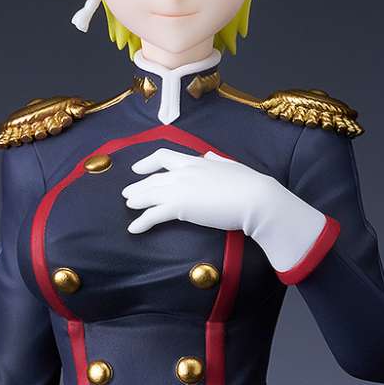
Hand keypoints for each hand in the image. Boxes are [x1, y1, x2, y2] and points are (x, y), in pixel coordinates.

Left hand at [121, 147, 325, 272]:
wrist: (255, 198)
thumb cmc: (250, 185)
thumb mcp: (231, 166)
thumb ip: (217, 161)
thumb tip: (210, 156)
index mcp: (196, 161)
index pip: (164, 156)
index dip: (147, 162)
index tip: (138, 168)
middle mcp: (183, 172)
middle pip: (153, 178)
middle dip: (138, 185)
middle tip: (128, 192)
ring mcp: (179, 188)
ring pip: (149, 194)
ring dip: (137, 200)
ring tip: (128, 206)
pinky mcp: (179, 207)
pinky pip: (153, 214)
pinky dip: (141, 222)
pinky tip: (133, 229)